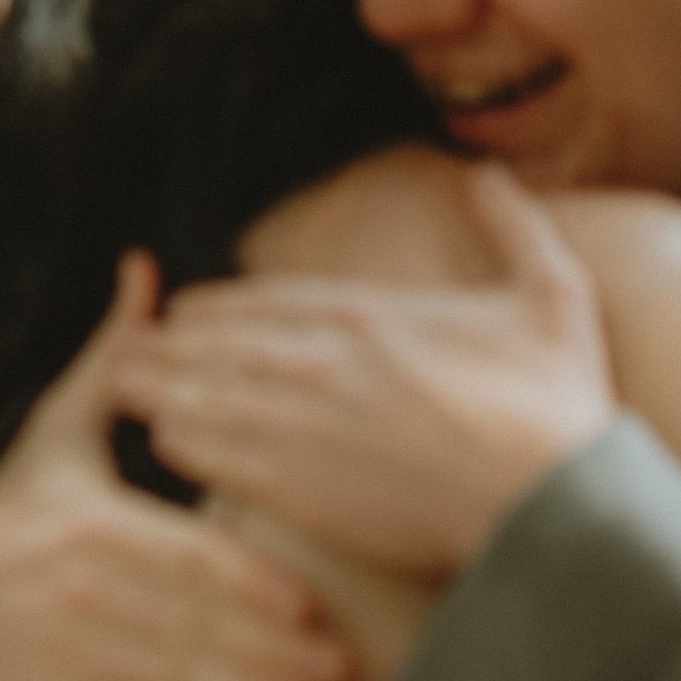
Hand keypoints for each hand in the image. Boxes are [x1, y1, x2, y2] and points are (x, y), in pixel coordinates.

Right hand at [0, 254, 350, 680]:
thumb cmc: (12, 510)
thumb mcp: (56, 432)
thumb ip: (111, 360)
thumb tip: (144, 267)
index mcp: (91, 523)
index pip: (187, 558)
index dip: (251, 585)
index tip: (309, 606)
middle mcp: (80, 591)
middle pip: (194, 626)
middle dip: (272, 653)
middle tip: (338, 669)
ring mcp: (66, 653)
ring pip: (172, 680)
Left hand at [112, 164, 613, 575]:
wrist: (554, 507)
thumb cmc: (559, 409)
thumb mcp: (554, 297)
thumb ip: (515, 228)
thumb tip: (490, 172)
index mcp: (365, 315)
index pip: (263, 301)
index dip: (217, 309)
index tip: (184, 313)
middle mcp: (317, 361)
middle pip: (216, 345)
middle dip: (168, 346)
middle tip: (125, 347)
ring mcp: (299, 423)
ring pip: (203, 394)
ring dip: (161, 387)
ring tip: (120, 385)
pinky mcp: (297, 486)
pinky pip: (217, 455)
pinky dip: (186, 442)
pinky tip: (163, 439)